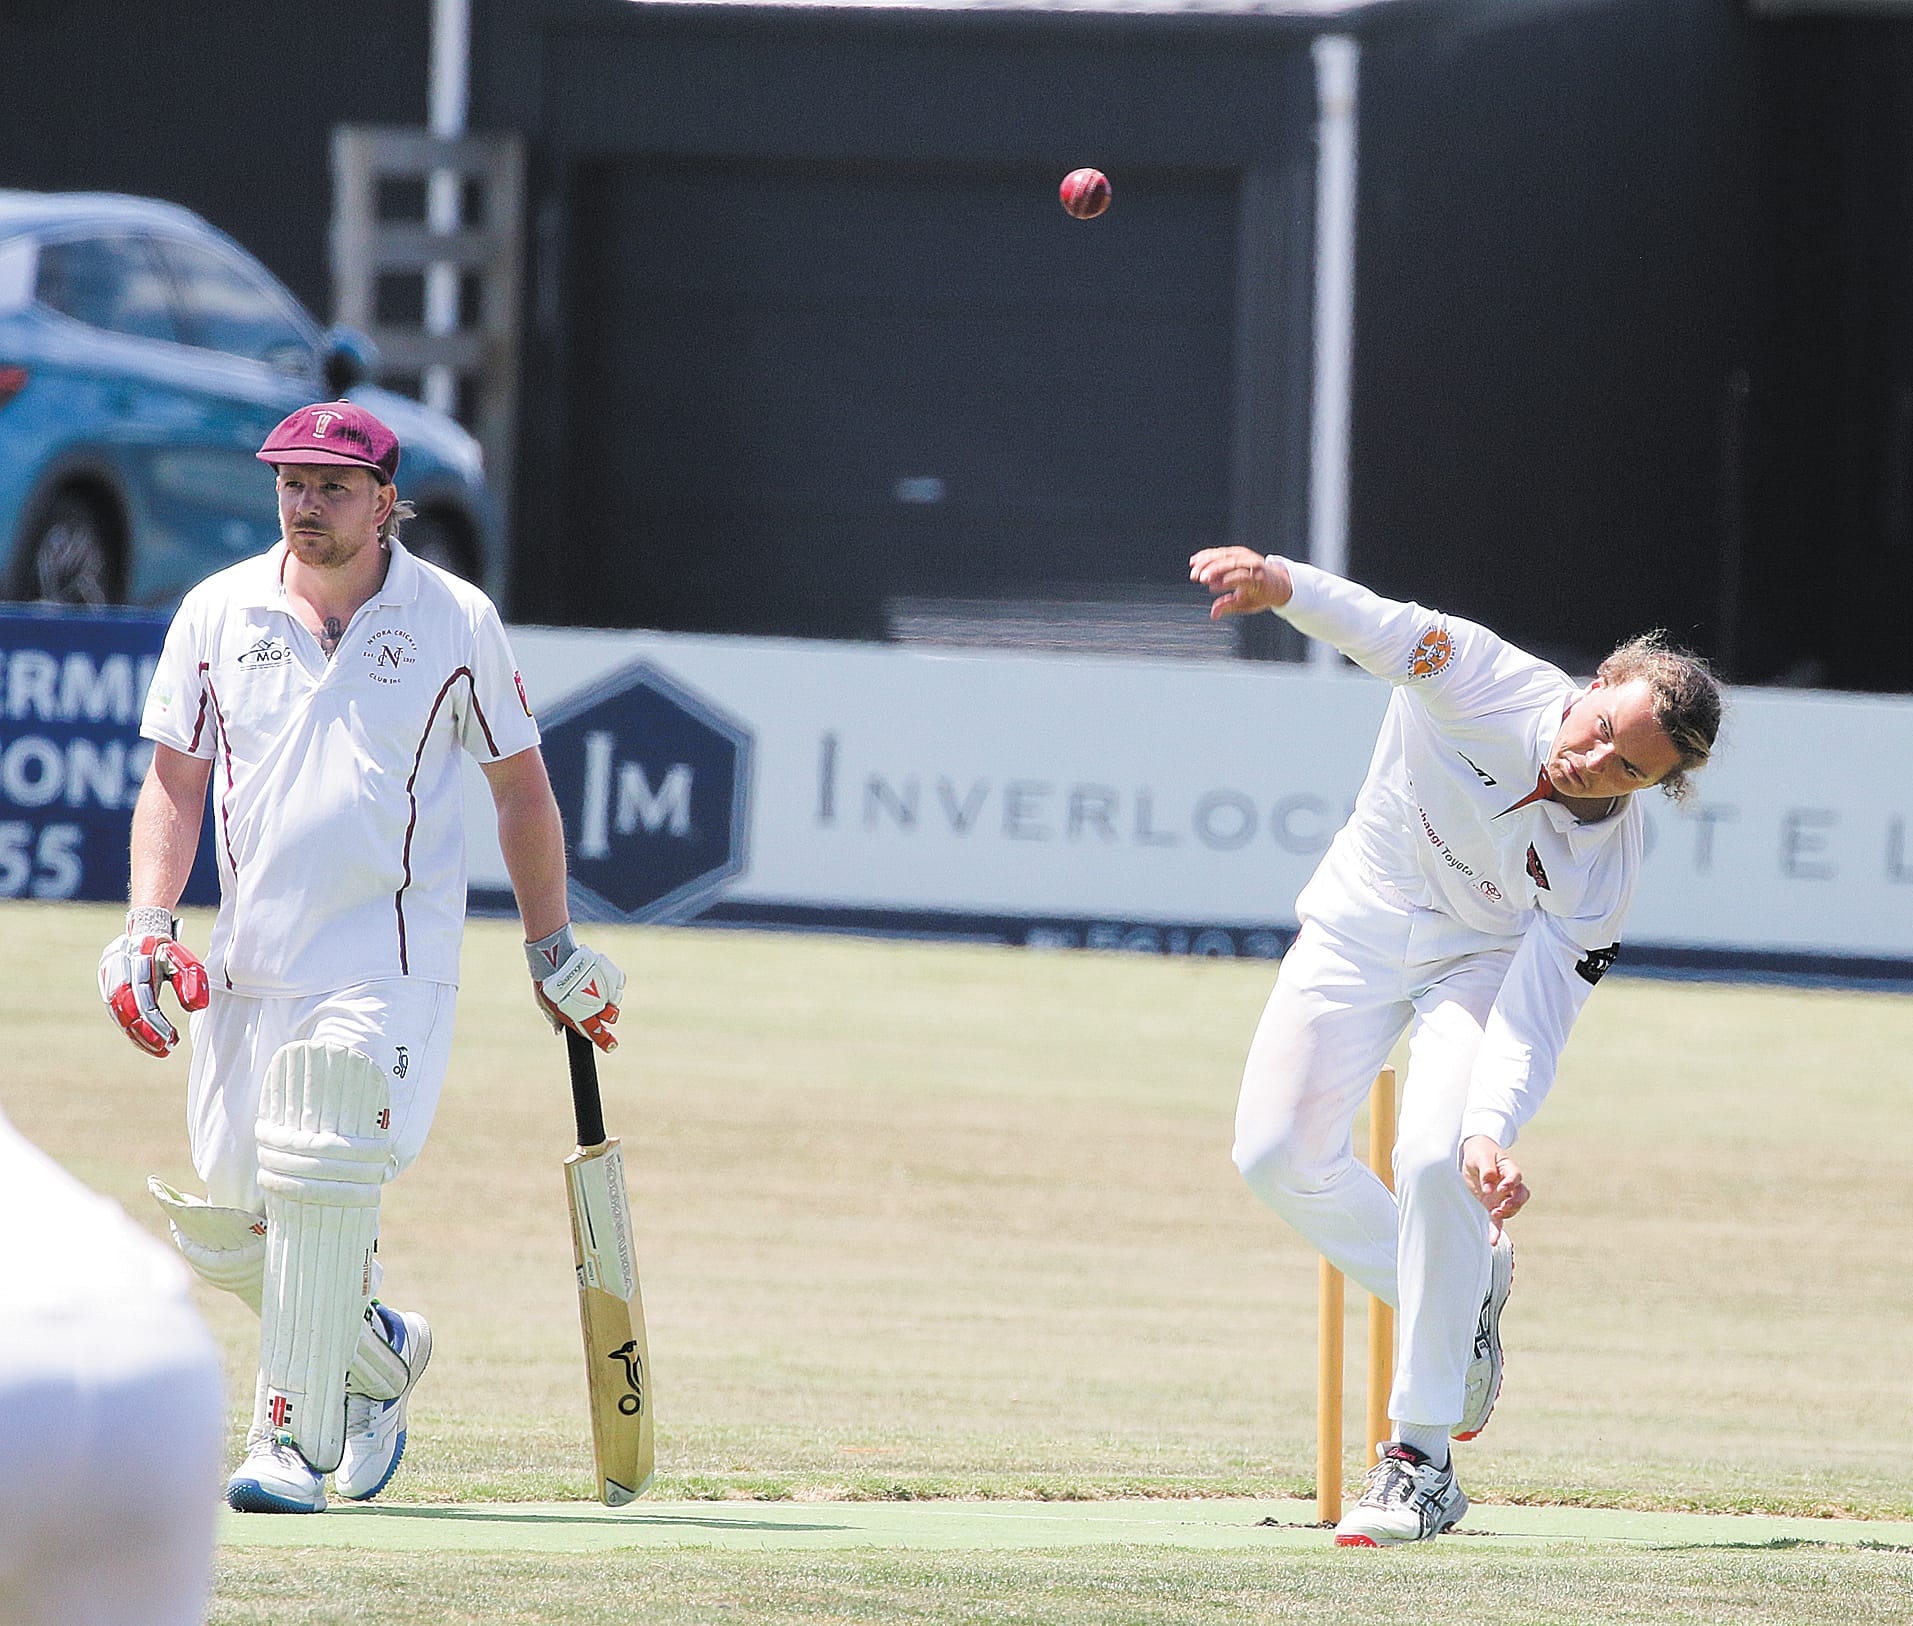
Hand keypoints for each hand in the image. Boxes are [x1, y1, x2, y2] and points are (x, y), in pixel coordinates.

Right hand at [98, 909, 208, 1057]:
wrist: (142, 932)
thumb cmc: (168, 951)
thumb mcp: (184, 961)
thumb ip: (192, 980)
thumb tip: (195, 1007)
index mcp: (138, 964)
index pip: (144, 1002)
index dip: (156, 1024)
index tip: (172, 1039)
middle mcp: (118, 973)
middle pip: (128, 1012)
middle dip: (146, 1034)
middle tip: (165, 1049)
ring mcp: (109, 981)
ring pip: (120, 1015)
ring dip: (139, 1036)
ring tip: (160, 1050)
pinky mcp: (106, 988)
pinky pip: (118, 1014)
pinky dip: (132, 1029)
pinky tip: (147, 1041)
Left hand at [526, 926, 624, 1051]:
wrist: (554, 957)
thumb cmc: (547, 982)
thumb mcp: (545, 1004)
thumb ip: (554, 1019)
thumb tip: (558, 1032)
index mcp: (582, 1016)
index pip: (598, 1034)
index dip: (607, 1042)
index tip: (611, 1046)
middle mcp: (597, 1004)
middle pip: (612, 1016)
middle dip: (608, 1015)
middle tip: (599, 1006)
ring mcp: (606, 989)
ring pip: (616, 999)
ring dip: (609, 996)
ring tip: (594, 985)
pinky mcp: (611, 973)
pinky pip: (619, 982)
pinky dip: (613, 981)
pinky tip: (602, 976)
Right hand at [1189, 546, 1292, 617]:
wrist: (1276, 581)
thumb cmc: (1260, 596)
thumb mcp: (1247, 605)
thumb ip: (1229, 607)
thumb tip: (1213, 615)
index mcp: (1258, 579)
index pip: (1241, 578)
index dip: (1226, 581)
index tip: (1211, 587)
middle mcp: (1253, 564)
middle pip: (1232, 563)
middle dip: (1214, 569)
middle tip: (1199, 578)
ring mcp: (1246, 556)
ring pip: (1224, 555)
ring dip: (1207, 561)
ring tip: (1193, 571)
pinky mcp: (1238, 552)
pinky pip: (1221, 551)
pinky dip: (1207, 555)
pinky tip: (1194, 561)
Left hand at [1461, 1134, 1529, 1222]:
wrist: (1473, 1155)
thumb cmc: (1479, 1152)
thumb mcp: (1480, 1156)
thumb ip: (1486, 1170)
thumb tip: (1489, 1188)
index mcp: (1509, 1168)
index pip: (1516, 1177)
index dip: (1511, 1184)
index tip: (1501, 1188)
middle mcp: (1509, 1184)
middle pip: (1521, 1196)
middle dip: (1515, 1203)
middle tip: (1502, 1206)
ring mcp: (1502, 1196)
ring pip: (1512, 1208)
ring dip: (1506, 1213)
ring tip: (1494, 1213)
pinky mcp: (1492, 1205)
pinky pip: (1498, 1220)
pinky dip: (1496, 1230)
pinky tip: (1493, 1240)